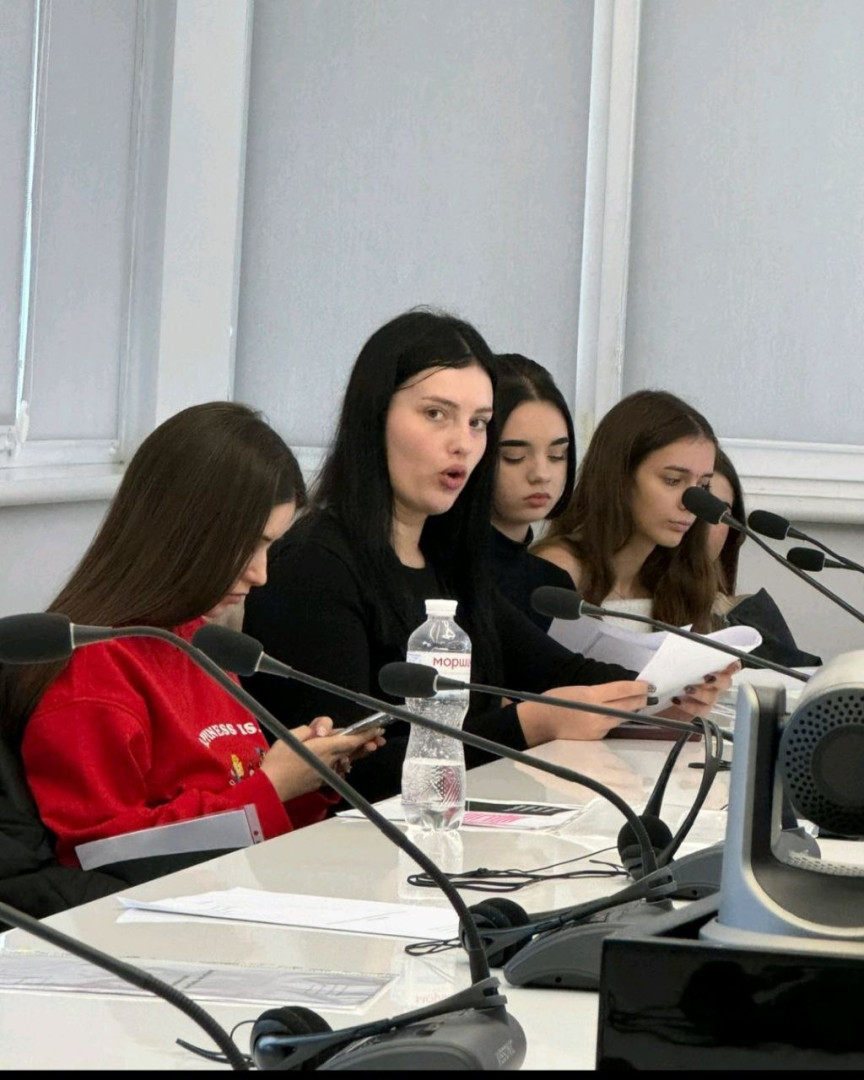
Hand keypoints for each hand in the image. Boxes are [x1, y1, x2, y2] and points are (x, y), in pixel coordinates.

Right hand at [260, 717, 384, 800]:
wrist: (271, 787)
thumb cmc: (279, 761)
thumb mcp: (293, 735)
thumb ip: (310, 729)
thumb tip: (321, 731)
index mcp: (324, 747)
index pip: (351, 740)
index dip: (367, 735)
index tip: (378, 730)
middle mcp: (330, 761)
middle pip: (353, 750)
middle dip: (367, 743)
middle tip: (380, 739)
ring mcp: (326, 773)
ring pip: (346, 759)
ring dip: (357, 753)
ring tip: (368, 747)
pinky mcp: (321, 781)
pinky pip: (336, 768)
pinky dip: (342, 762)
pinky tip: (344, 759)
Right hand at [517, 680, 653, 744]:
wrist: (541, 724)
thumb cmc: (556, 701)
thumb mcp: (578, 691)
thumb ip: (599, 693)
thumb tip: (619, 693)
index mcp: (591, 697)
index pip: (621, 690)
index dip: (637, 687)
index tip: (649, 684)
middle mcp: (598, 714)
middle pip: (627, 706)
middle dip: (640, 700)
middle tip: (649, 694)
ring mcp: (599, 728)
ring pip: (622, 718)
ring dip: (631, 710)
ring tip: (638, 703)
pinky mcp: (597, 738)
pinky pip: (611, 727)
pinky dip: (615, 720)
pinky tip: (616, 715)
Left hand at [664, 661, 738, 719]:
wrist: (660, 698)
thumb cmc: (670, 677)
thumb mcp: (674, 664)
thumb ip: (682, 658)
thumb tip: (682, 646)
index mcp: (711, 670)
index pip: (728, 666)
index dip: (732, 665)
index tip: (731, 662)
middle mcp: (713, 685)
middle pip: (725, 682)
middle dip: (719, 679)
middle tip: (707, 676)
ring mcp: (708, 699)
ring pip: (712, 697)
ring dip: (701, 692)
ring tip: (687, 688)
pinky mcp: (700, 711)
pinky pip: (701, 710)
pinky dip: (689, 705)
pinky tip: (677, 700)